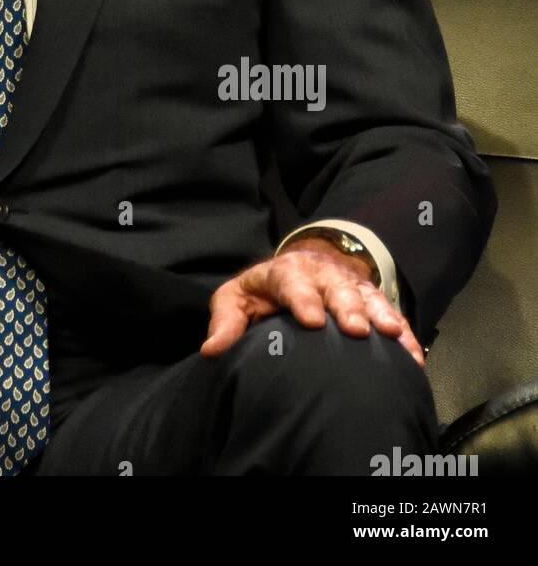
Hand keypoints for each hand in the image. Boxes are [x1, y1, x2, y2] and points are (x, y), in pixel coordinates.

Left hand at [200, 236, 423, 366]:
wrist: (298, 271)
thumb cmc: (262, 293)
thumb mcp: (236, 299)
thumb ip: (226, 322)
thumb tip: (212, 349)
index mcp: (285, 273)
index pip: (292, 282)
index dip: (302, 299)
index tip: (312, 321)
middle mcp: (320, 274)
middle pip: (335, 287)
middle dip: (346, 307)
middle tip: (356, 330)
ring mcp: (348, 285)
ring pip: (367, 297)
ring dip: (380, 317)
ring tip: (392, 336)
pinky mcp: (370, 299)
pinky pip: (390, 313)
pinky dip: (403, 333)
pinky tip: (413, 355)